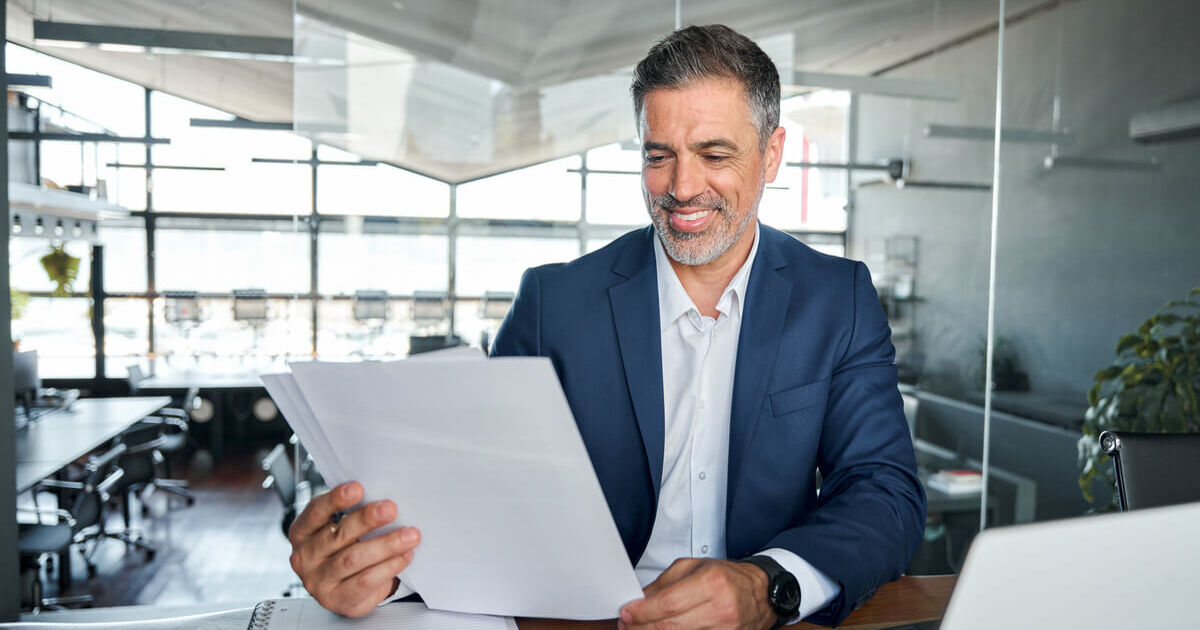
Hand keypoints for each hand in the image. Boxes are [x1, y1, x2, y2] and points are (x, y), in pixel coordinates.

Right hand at [288, 481, 420, 616]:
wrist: (343, 587)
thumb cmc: (344, 548)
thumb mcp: (339, 527)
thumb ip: (352, 513)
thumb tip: (383, 498)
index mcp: (302, 532)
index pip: (316, 512)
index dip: (335, 499)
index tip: (358, 488)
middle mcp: (306, 557)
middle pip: (338, 536)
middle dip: (367, 520)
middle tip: (390, 509)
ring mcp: (319, 581)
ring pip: (353, 559)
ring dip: (386, 545)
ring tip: (409, 535)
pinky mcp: (338, 599)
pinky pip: (365, 581)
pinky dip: (388, 566)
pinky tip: (404, 556)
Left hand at [619, 558, 775, 629]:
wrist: (762, 593)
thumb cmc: (729, 577)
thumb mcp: (695, 567)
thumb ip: (664, 583)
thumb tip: (639, 600)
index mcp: (711, 583)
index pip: (668, 603)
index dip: (642, 611)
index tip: (626, 612)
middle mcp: (720, 609)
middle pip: (670, 626)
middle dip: (642, 626)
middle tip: (627, 624)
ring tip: (641, 629)